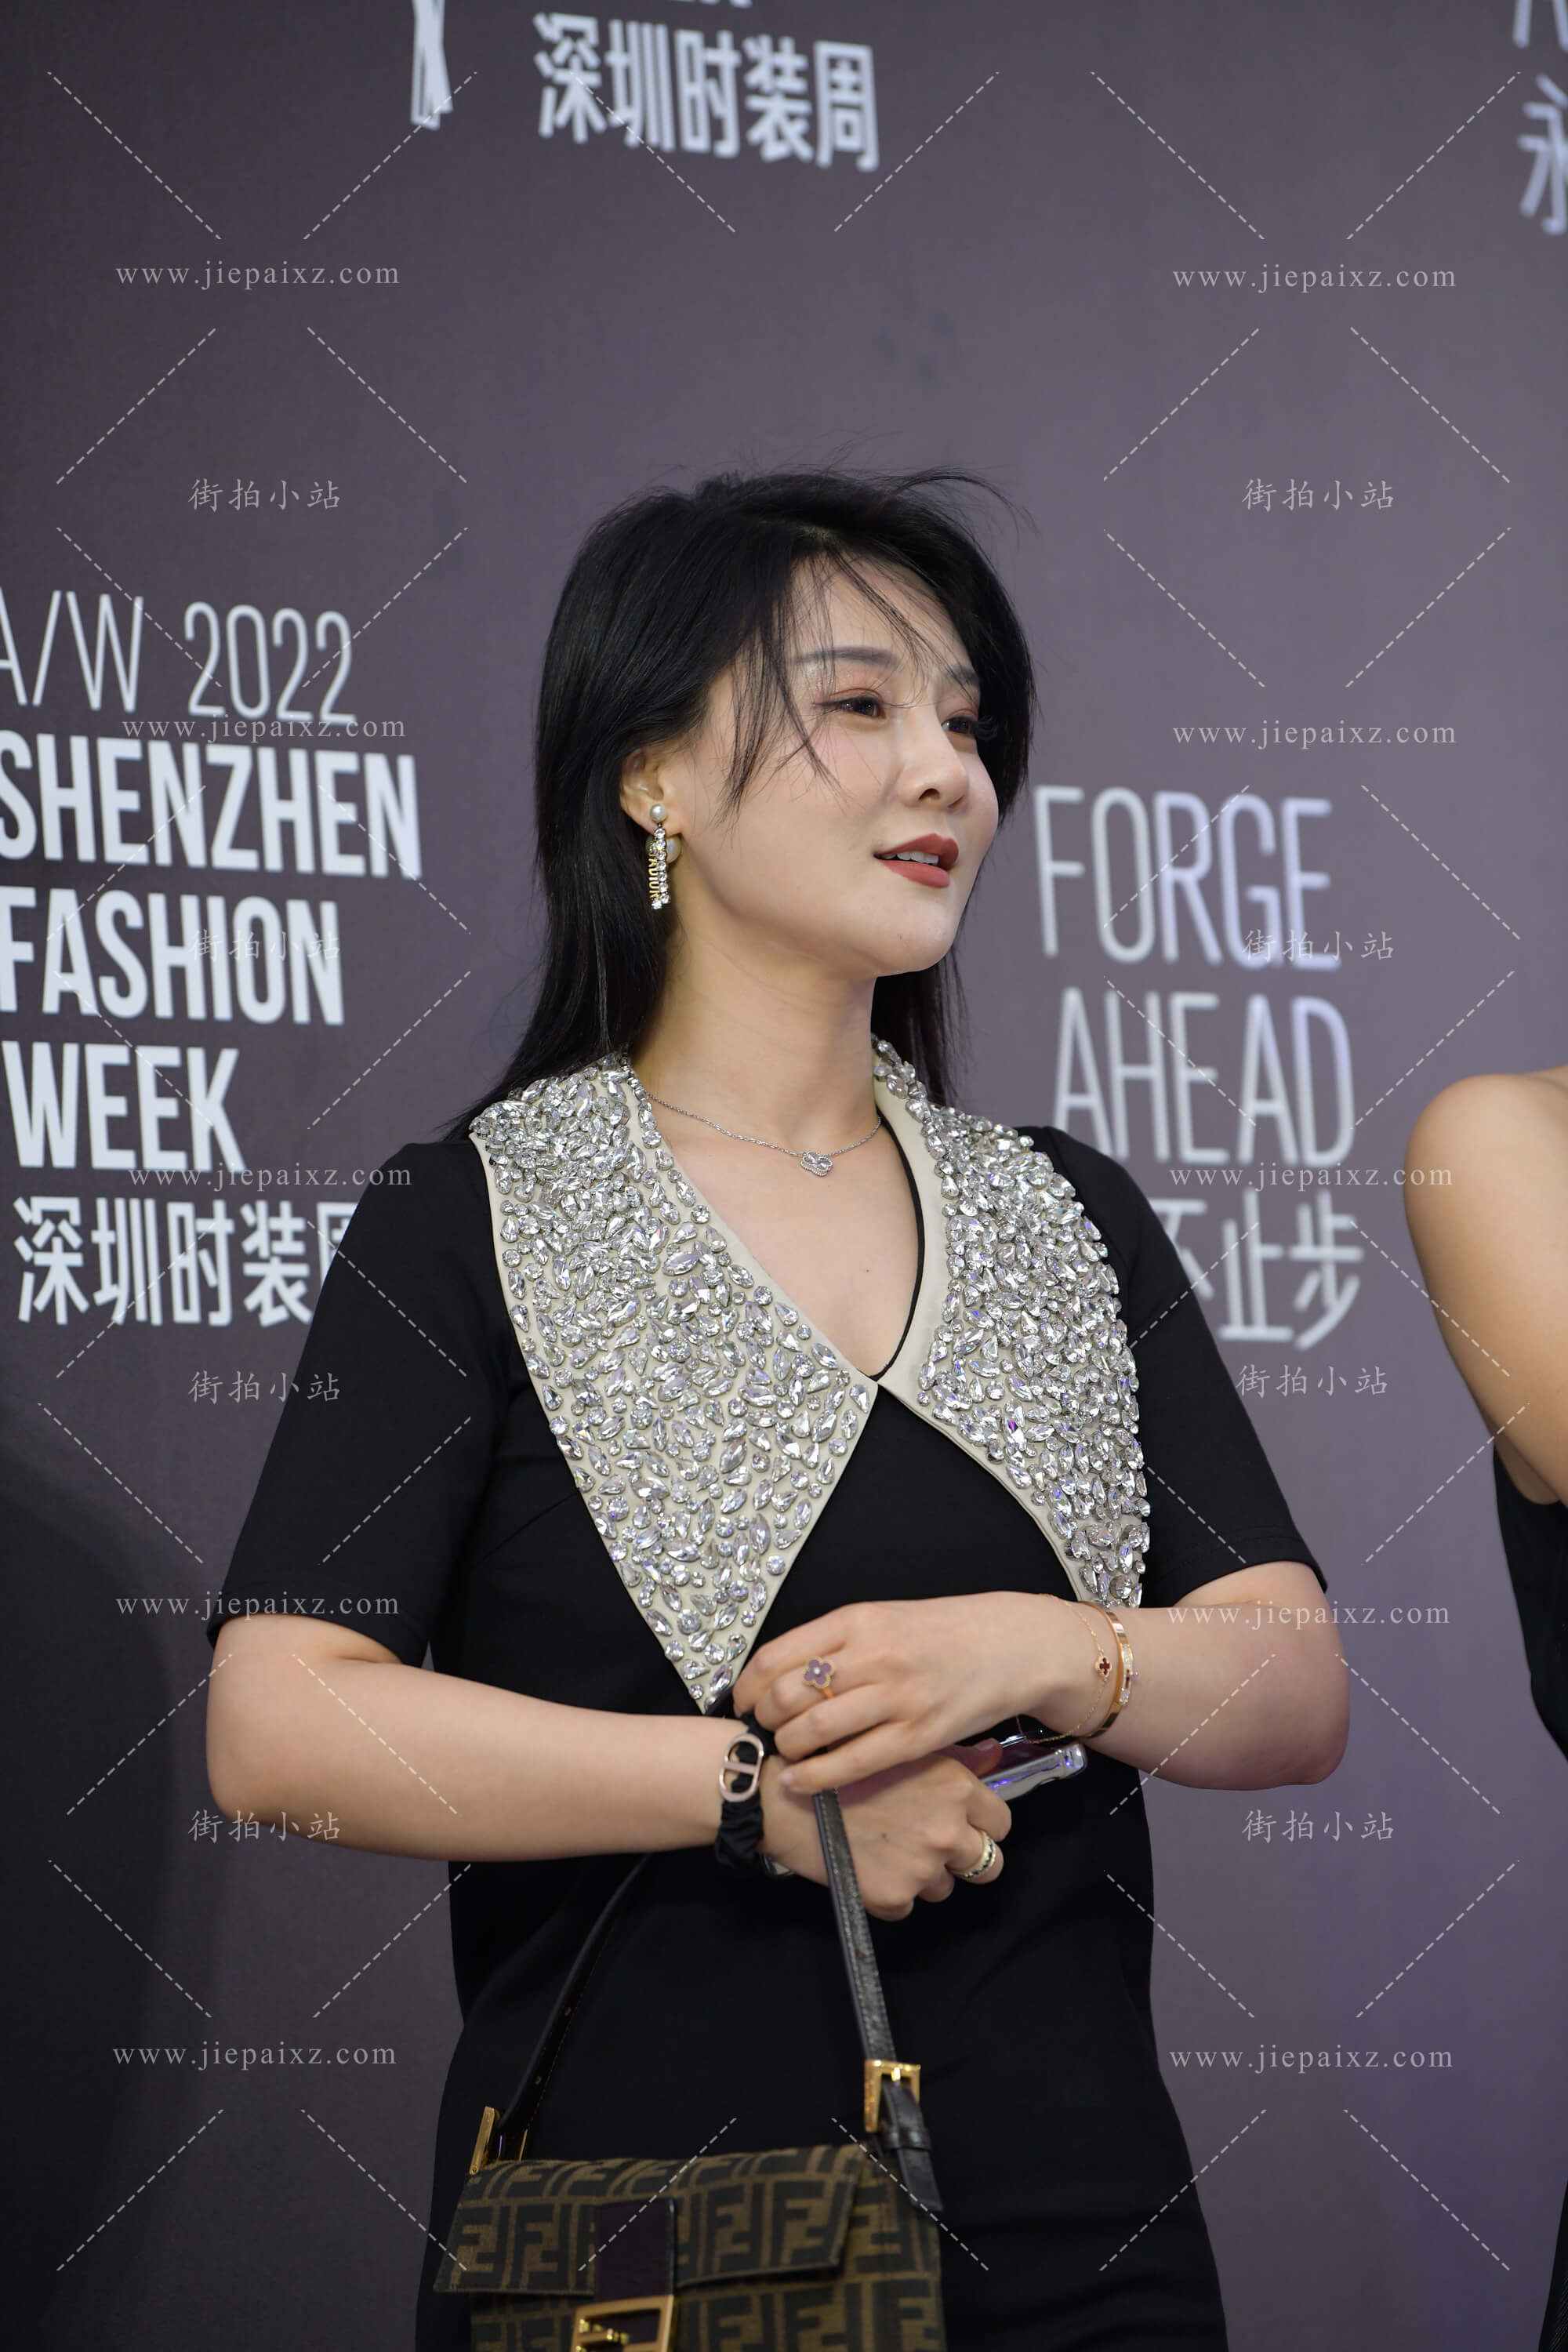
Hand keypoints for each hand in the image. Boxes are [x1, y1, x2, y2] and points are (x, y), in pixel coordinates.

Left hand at [730, 1592, 1083, 1796]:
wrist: (1009, 1644)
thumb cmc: (941, 1633)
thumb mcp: (884, 1619)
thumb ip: (837, 1642)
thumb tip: (780, 1674)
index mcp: (857, 1620)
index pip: (777, 1656)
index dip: (748, 1686)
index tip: (742, 1701)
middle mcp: (872, 1656)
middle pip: (787, 1695)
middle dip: (763, 1720)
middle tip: (761, 1730)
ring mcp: (896, 1697)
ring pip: (812, 1729)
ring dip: (786, 1748)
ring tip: (785, 1753)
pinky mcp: (918, 1736)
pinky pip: (852, 1763)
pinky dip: (815, 1776)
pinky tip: (800, 1782)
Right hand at [759, 1739, 1012, 1919]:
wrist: (785, 1794)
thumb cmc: (841, 1761)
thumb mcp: (902, 1748)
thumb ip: (956, 1758)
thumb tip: (992, 1757)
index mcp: (956, 1789)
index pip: (1001, 1822)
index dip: (983, 1824)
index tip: (964, 1824)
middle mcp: (947, 1830)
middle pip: (987, 1864)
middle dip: (964, 1859)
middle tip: (931, 1846)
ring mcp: (922, 1867)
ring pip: (944, 1887)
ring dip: (924, 1876)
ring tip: (887, 1850)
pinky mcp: (893, 1896)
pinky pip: (905, 1906)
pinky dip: (889, 1894)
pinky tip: (865, 1866)